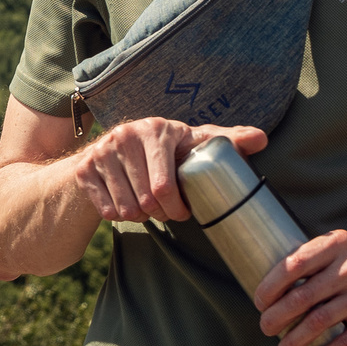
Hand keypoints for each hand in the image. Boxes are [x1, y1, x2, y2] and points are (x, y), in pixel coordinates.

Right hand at [71, 118, 266, 224]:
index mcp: (157, 129)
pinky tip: (126, 202)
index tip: (184, 212)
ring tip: (148, 205)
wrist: (115, 147)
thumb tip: (262, 139)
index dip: (176, 208)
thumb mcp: (195, 141)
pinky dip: (117, 214)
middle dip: (160, 215)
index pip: (164, 186)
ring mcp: (102, 151)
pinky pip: (105, 210)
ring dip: (140, 216)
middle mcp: (126, 135)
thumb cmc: (166, 147)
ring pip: (125, 209)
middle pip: (146, 202)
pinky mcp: (85, 168)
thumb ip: (229, 139)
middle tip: (166, 212)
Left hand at [253, 229, 346, 345]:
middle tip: (265, 327)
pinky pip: (344, 343)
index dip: (271, 286)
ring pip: (320, 322)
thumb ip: (311, 259)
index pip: (295, 264)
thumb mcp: (340, 246)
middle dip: (277, 316)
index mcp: (337, 244)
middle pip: (303, 297)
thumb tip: (270, 286)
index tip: (260, 301)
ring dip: (294, 340)